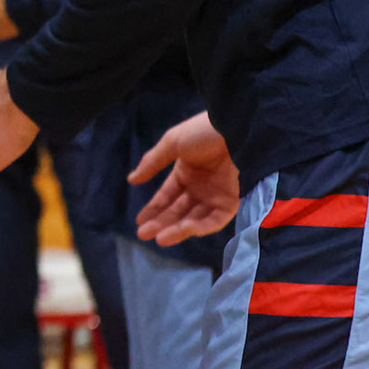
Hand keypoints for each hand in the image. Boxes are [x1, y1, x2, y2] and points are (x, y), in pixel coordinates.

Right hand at [131, 112, 239, 245]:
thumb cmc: (203, 132)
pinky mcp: (232, 202)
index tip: (140, 221)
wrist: (237, 129)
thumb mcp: (172, 143)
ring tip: (161, 238)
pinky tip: (183, 230)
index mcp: (187, 172)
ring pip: (194, 219)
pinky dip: (200, 227)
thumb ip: (152, 163)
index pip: (167, 196)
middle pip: (178, 211)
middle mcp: (201, 187)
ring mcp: (216, 196)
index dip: (154, 209)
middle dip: (161, 223)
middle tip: (143, 235)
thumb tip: (131, 180)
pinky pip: (214, 220)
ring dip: (177, 229)